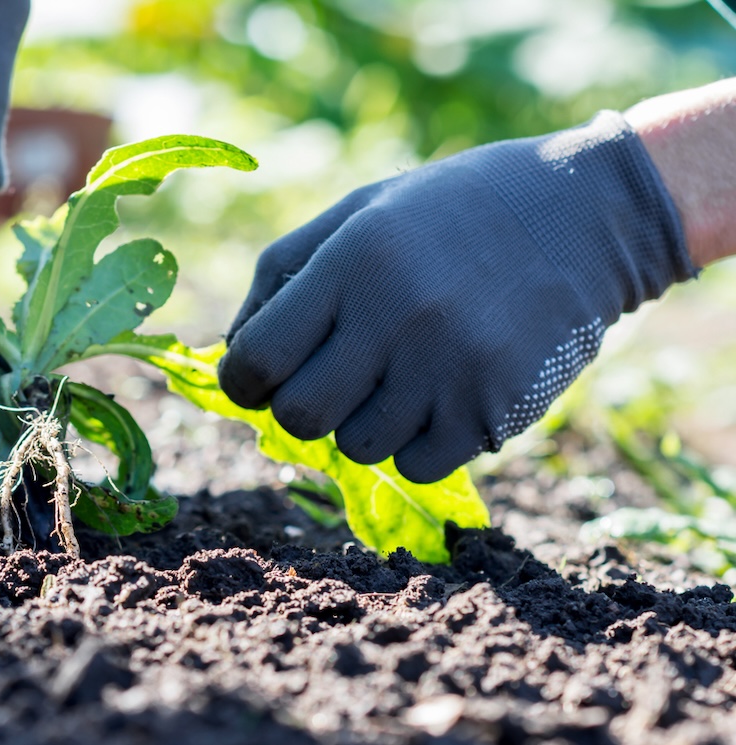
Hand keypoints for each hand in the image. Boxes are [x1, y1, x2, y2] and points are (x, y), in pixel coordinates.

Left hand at [219, 111, 695, 482]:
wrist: (582, 213)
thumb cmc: (446, 213)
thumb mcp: (357, 213)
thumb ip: (281, 277)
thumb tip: (228, 355)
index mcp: (352, 261)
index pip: (256, 359)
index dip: (242, 382)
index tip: (257, 379)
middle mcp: (398, 316)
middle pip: (301, 417)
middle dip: (298, 409)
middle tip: (326, 382)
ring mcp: (450, 367)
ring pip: (358, 448)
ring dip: (362, 422)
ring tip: (398, 372)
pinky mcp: (496, 408)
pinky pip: (416, 465)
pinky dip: (414, 441)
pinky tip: (438, 393)